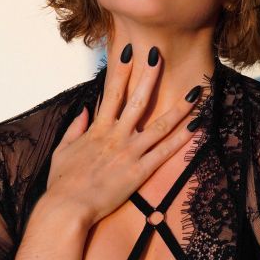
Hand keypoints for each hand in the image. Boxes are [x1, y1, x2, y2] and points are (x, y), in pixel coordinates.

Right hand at [45, 45, 200, 226]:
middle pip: (137, 99)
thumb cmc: (62, 183)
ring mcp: (130, 152)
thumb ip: (75, 128)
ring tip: (196, 92)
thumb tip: (85, 110)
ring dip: (180, 107)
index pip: (112, 92)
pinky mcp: (140, 171)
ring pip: (160, 124)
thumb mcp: (63, 151)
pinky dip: (183, 139)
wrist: (66, 208)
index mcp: (98, 129)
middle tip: (159, 54)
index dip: (121, 70)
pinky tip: (197, 126)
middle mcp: (116, 136)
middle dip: (149, 75)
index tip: (129, 51)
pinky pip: (166, 152)